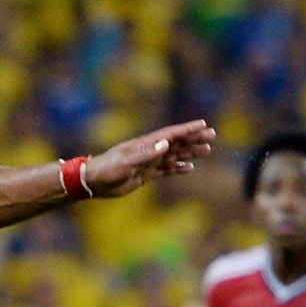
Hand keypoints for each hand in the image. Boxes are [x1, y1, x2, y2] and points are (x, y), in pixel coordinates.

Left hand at [83, 120, 216, 197]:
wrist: (92, 182)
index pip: (170, 134)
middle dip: (194, 139)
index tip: (203, 124)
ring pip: (174, 156)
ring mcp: (147, 162)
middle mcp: (149, 151)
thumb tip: (166, 144)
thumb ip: (146, 154)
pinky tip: (189, 168)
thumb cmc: (107, 170)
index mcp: (145, 145)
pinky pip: (165, 170)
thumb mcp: (126, 162)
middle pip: (176, 143)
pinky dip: (177, 169)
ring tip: (207, 151)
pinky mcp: (145, 174)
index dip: (187, 129)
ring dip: (190, 153)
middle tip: (212, 135)